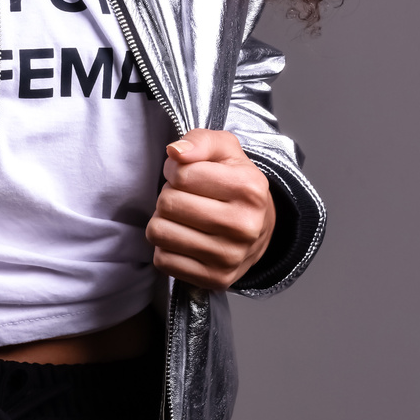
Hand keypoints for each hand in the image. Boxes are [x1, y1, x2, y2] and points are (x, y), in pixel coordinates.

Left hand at [145, 129, 275, 290]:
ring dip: (163, 220)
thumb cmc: (235, 182)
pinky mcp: (216, 280)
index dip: (174, 170)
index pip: (181, 174)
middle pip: (168, 203)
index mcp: (249, 189)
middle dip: (169, 195)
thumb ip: (199, 140)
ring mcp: (230, 257)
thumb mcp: (225, 149)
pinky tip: (185, 238)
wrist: (260, 227)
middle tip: (185, 197)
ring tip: (184, 217)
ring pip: (159, 232)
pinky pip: (163, 260)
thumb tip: (175, 152)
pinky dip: (166, 247)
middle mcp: (244, 226)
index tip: (186, 174)